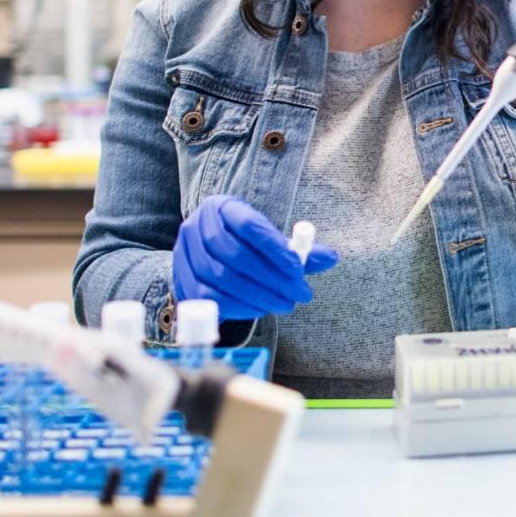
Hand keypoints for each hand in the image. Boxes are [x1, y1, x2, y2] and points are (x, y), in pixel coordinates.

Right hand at [171, 196, 337, 320]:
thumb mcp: (267, 240)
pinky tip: (262, 309)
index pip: (250, 225)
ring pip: (225, 279)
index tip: (300, 270)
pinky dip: (241, 307)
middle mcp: (197, 226)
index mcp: (222, 207)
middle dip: (274, 279)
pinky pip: (213, 299)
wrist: (201, 260)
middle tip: (300, 294)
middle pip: (237, 256)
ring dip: (261, 296)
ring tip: (285, 304)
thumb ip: (297, 250)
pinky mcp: (183, 283)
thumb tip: (332, 258)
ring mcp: (185, 255)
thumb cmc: (243, 246)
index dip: (276, 249)